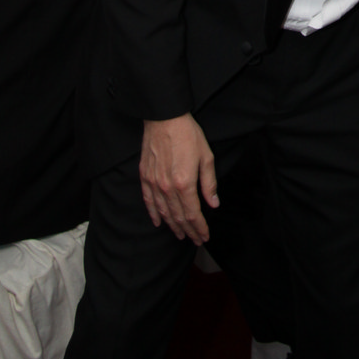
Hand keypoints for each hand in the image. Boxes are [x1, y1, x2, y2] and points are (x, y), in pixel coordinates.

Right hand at [139, 114, 218, 243]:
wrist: (164, 118)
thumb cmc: (188, 134)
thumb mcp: (206, 156)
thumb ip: (209, 183)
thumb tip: (213, 204)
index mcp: (185, 183)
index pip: (193, 214)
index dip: (200, 228)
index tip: (204, 236)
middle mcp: (167, 187)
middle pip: (178, 217)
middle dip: (188, 231)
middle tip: (195, 240)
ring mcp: (154, 183)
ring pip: (163, 212)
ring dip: (172, 226)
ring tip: (180, 235)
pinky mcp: (145, 177)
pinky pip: (148, 201)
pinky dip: (154, 214)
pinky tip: (158, 222)